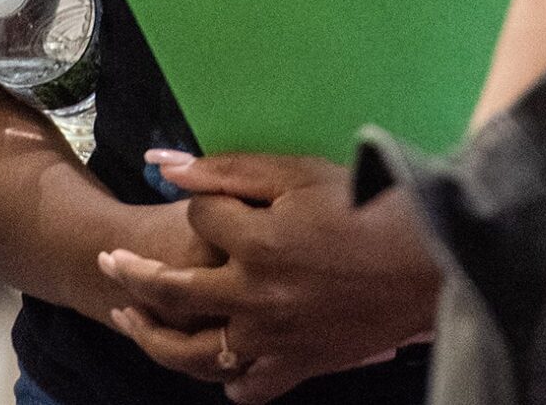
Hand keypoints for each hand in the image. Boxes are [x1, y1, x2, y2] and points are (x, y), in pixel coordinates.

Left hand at [99, 153, 440, 404]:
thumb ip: (230, 171)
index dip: (199, 205)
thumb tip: (162, 164)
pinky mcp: (298, 366)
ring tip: (131, 319)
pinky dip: (228, 378)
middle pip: (170, 290)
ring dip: (153, 336)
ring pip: (191, 355)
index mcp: (256, 243)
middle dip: (132, 273)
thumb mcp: (301, 173)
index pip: (197, 219)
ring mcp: (273, 339)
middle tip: (112, 263)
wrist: (433, 258)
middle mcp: (255, 298)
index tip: (206, 200)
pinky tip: (220, 359)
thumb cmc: (371, 204)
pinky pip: (246, 387)